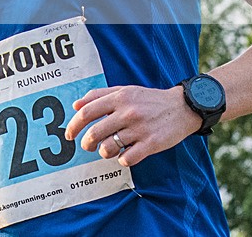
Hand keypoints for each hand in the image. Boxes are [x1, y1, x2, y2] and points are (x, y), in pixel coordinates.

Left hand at [64, 85, 201, 166]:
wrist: (183, 107)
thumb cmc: (150, 100)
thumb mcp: (126, 90)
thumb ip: (99, 95)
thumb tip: (75, 105)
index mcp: (120, 98)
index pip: (87, 112)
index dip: (73, 125)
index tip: (69, 135)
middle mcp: (128, 112)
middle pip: (94, 133)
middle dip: (86, 143)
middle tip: (88, 146)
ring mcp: (140, 129)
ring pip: (108, 148)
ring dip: (104, 152)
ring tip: (109, 149)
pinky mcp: (151, 144)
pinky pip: (126, 159)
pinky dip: (122, 160)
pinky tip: (126, 154)